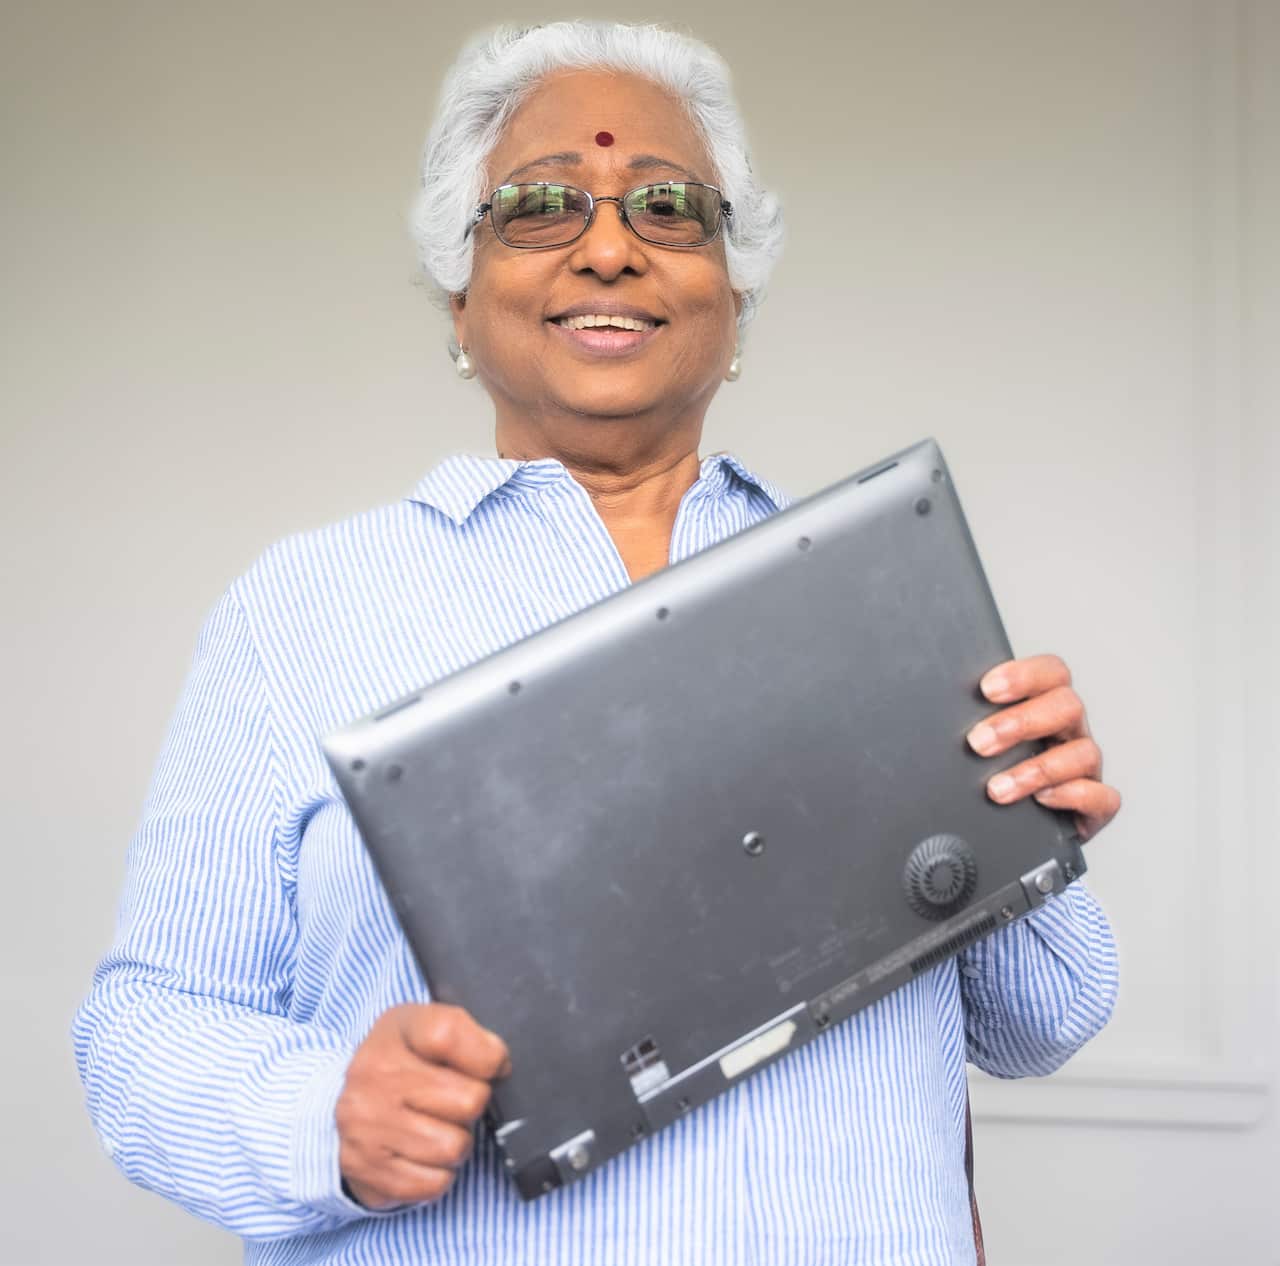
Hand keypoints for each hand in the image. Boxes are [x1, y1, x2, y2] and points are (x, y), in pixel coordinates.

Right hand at [336, 1003, 511, 1209]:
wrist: (345, 1105)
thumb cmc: (403, 1062)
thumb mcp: (428, 1027)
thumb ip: (467, 1036)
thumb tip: (499, 1066)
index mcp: (395, 1032)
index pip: (450, 1035)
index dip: (486, 1055)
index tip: (490, 1064)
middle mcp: (372, 1077)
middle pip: (469, 1100)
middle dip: (472, 1105)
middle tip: (453, 1102)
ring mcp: (366, 1127)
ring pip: (454, 1147)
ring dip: (457, 1142)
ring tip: (437, 1126)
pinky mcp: (366, 1172)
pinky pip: (435, 1184)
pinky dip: (438, 1173)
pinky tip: (421, 1154)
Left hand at [965, 654, 1120, 843]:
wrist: (1011, 833)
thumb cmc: (989, 775)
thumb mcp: (974, 745)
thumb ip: (964, 723)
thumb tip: (921, 717)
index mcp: (1043, 706)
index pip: (1050, 673)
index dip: (1024, 675)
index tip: (986, 689)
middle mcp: (1068, 732)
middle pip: (1066, 705)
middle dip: (1021, 722)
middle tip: (978, 743)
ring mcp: (1085, 768)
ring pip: (1084, 752)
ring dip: (1036, 769)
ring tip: (996, 788)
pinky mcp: (1095, 807)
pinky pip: (1101, 796)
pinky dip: (1072, 796)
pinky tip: (1041, 801)